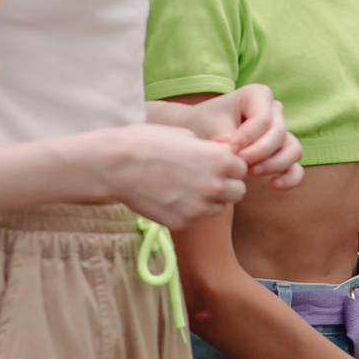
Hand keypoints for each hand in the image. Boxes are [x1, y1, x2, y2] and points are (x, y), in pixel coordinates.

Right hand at [96, 126, 248, 227]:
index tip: (216, 164)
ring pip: (218, 208)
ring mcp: (198, 208)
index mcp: (220, 161)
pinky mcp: (181, 223)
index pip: (242, 169)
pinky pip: (195, 218)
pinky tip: (170, 197)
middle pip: (237, 192)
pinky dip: (188, 210)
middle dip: (226, 185)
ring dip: (209, 200)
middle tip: (206, 178)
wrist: (116, 164)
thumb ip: (211, 150)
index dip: (230, 165)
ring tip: (186, 187)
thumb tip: (224, 156)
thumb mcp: (187, 135)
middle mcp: (214, 186)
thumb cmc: (149, 142)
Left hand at [162, 87, 303, 186]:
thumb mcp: (212, 127)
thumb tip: (240, 160)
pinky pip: (296, 166)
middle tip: (236, 164)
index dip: (246, 138)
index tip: (225, 150)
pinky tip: (273, 185)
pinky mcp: (283, 152)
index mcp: (258, 94)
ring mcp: (282, 131)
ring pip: (293, 149)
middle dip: (258, 152)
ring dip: (274, 164)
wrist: (198, 133)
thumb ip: (230, 142)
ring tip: (250, 172)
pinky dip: (290, 177)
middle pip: (279, 134)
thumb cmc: (204, 125)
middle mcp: (275, 110)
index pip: (263, 119)